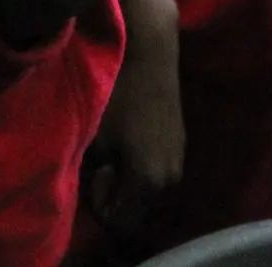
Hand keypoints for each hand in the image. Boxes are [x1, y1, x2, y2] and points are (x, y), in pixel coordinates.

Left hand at [86, 0, 184, 241]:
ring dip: (125, 178)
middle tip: (98, 161)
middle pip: (135, 209)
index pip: (119, 222)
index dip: (98, 204)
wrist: (149, 48)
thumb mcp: (94, 136)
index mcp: (149, 182)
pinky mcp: (179, 143)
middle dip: (113, 193)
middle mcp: (170, 179)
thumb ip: (93, 173)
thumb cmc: (117, 90)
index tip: (92, 172)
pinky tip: (126, 135)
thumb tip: (97, 184)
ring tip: (110, 145)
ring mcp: (178, 161)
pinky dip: (137, 164)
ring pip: (145, 190)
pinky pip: (154, 171)